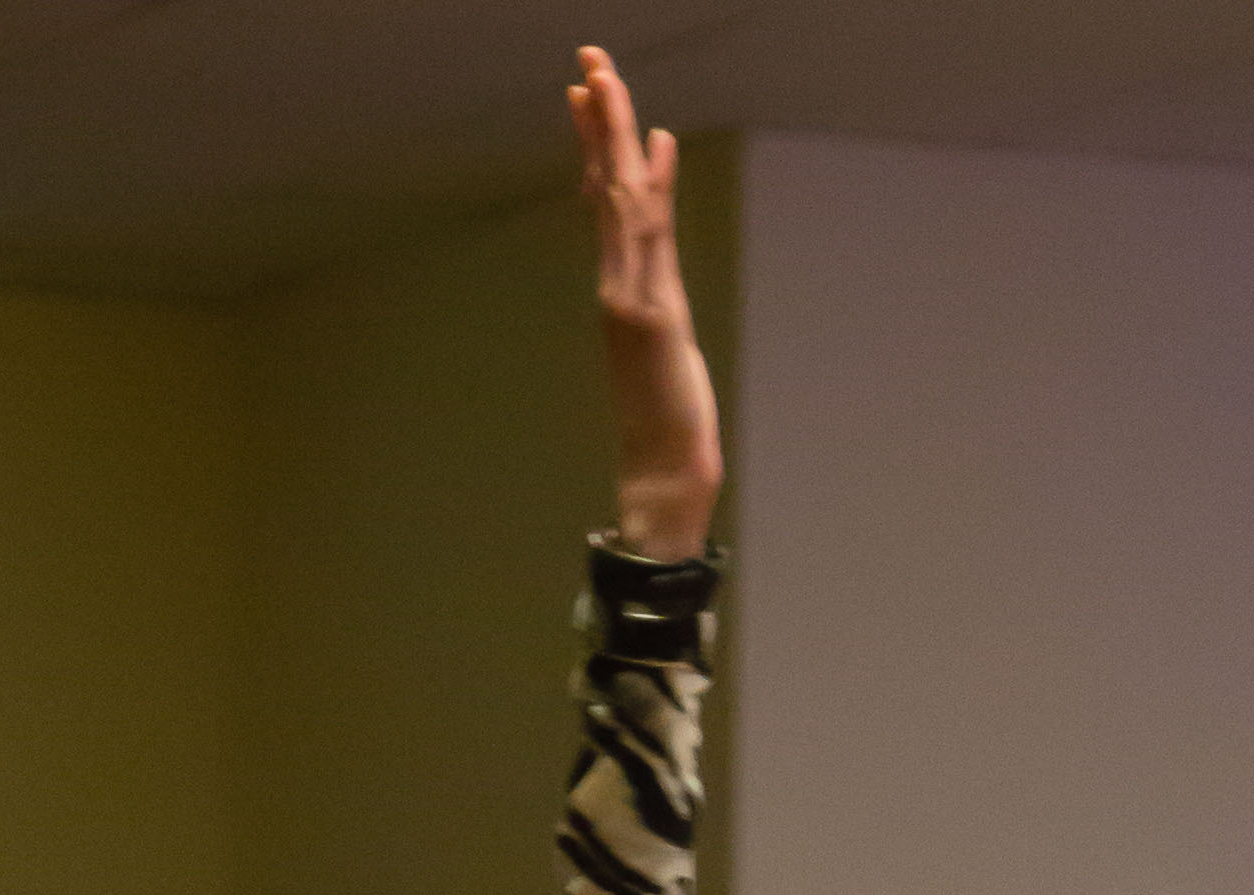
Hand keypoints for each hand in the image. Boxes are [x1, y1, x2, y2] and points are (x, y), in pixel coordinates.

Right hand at [570, 43, 721, 560]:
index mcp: (626, 290)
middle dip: (600, 120)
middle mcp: (622, 284)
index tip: (588, 93)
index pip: (607, 201)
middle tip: (589, 59)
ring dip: (615, 137)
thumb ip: (657, 304)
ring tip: (604, 79)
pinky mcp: (650, 316)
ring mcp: (632, 297)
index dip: (598, 144)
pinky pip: (647, 237)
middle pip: (607, 185)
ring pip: (621, 200)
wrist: (662, 477)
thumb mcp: (664, 353)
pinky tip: (655, 144)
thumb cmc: (664, 429)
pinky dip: (650, 188)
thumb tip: (654, 278)